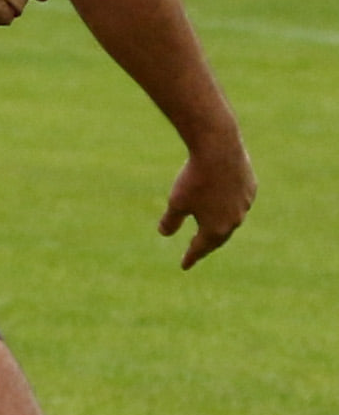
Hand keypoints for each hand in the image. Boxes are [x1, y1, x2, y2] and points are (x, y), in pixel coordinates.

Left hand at [159, 136, 255, 267]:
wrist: (218, 149)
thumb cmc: (194, 179)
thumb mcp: (176, 202)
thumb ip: (171, 221)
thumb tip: (164, 233)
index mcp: (215, 229)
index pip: (200, 248)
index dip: (190, 257)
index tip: (184, 266)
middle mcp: (234, 220)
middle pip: (219, 237)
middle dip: (207, 244)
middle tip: (198, 251)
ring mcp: (245, 203)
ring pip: (232, 219)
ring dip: (221, 224)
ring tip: (213, 228)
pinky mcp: (251, 187)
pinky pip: (239, 202)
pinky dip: (230, 206)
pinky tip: (226, 204)